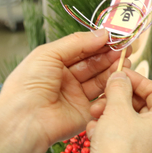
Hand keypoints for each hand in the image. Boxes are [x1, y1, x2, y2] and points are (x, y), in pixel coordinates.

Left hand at [0, 30, 130, 151]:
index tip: (116, 37)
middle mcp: (66, 79)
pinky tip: (120, 78)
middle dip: (109, 55)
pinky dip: (112, 88)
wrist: (25, 119)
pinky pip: (103, 98)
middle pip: (93, 64)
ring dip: (113, 69)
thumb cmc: (28, 85)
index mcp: (54, 64)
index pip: (81, 50)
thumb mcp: (49, 54)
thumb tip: (103, 33)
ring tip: (126, 61)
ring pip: (100, 79)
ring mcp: (77, 96)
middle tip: (126, 49)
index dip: (98, 43)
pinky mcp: (86, 112)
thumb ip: (77, 42)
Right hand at [78, 70, 151, 152]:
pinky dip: (105, 129)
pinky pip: (119, 134)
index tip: (118, 74)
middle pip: (140, 104)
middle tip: (101, 96)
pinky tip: (93, 132)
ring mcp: (145, 146)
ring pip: (126, 119)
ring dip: (108, 112)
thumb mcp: (117, 110)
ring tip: (94, 114)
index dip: (137, 79)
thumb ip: (119, 88)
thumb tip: (120, 75)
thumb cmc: (118, 146)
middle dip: (117, 98)